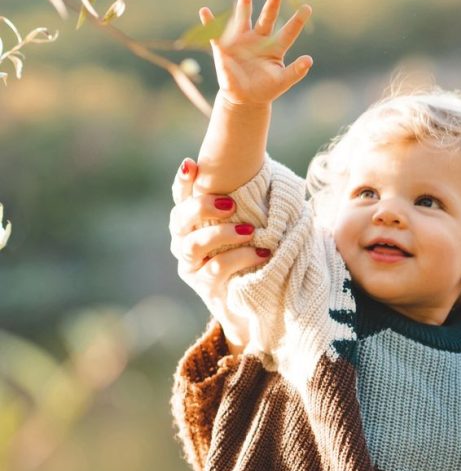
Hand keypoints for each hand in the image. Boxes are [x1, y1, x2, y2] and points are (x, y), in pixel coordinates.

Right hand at [169, 158, 270, 354]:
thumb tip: (270, 174)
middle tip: (232, 204)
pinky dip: (240, 258)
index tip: (191, 163)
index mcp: (191, 222)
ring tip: (250, 231)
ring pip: (195, 244)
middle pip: (181, 218)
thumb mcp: (248, 229)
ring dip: (223, 234)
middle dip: (203, 207)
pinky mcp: (202, 285)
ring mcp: (190, 265)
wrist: (252, 306)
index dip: (183, 181)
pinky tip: (262, 254)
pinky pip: (217, 268)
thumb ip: (247, 206)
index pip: (181, 196)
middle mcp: (183, 241)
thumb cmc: (251, 258)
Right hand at [203, 0, 312, 106]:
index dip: (297, 21)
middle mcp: (259, 39)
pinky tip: (205, 12)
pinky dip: (209, 23)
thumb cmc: (266, 89)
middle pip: (267, 18)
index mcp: (274, 48)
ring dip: (245, 2)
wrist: (245, 98)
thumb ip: (296, 71)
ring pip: (244, 17)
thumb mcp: (282, 81)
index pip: (288, 32)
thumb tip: (309, 60)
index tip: (308, 8)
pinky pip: (215, 34)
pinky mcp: (225, 47)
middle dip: (272, 4)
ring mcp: (241, 40)